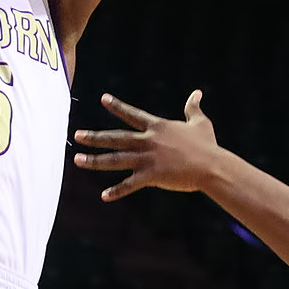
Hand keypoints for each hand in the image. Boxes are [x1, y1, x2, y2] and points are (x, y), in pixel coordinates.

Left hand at [73, 91, 223, 201]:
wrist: (212, 166)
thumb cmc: (207, 145)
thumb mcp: (200, 123)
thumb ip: (194, 108)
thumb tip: (197, 93)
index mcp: (158, 127)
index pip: (133, 114)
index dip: (117, 106)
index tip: (103, 99)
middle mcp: (148, 141)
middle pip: (116, 137)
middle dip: (94, 137)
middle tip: (76, 135)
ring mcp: (148, 158)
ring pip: (115, 159)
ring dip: (95, 160)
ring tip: (77, 160)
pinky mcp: (151, 176)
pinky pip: (130, 184)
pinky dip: (117, 191)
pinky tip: (104, 196)